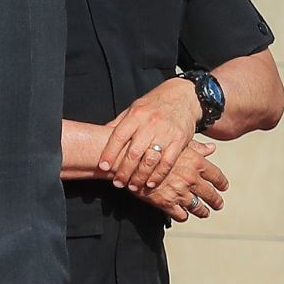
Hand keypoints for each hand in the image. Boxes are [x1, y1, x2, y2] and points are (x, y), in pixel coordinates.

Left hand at [100, 77, 204, 192]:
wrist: (183, 97)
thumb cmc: (154, 105)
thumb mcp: (133, 109)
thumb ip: (119, 124)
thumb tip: (99, 136)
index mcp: (135, 116)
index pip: (118, 136)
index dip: (109, 152)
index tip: (102, 166)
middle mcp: (150, 124)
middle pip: (134, 152)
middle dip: (124, 170)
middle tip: (118, 182)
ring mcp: (166, 133)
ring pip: (150, 160)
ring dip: (140, 177)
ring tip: (132, 186)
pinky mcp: (179, 141)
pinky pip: (168, 162)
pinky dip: (159, 175)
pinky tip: (151, 183)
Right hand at [143, 140, 227, 221]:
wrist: (127, 158)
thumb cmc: (152, 147)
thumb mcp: (176, 143)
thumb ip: (196, 148)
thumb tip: (211, 148)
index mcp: (196, 163)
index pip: (217, 177)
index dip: (222, 184)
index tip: (223, 187)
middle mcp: (191, 179)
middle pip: (211, 195)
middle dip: (216, 201)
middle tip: (218, 204)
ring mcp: (180, 192)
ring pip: (199, 208)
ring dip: (203, 211)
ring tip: (204, 212)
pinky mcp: (166, 203)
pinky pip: (181, 215)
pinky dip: (183, 216)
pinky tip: (183, 214)